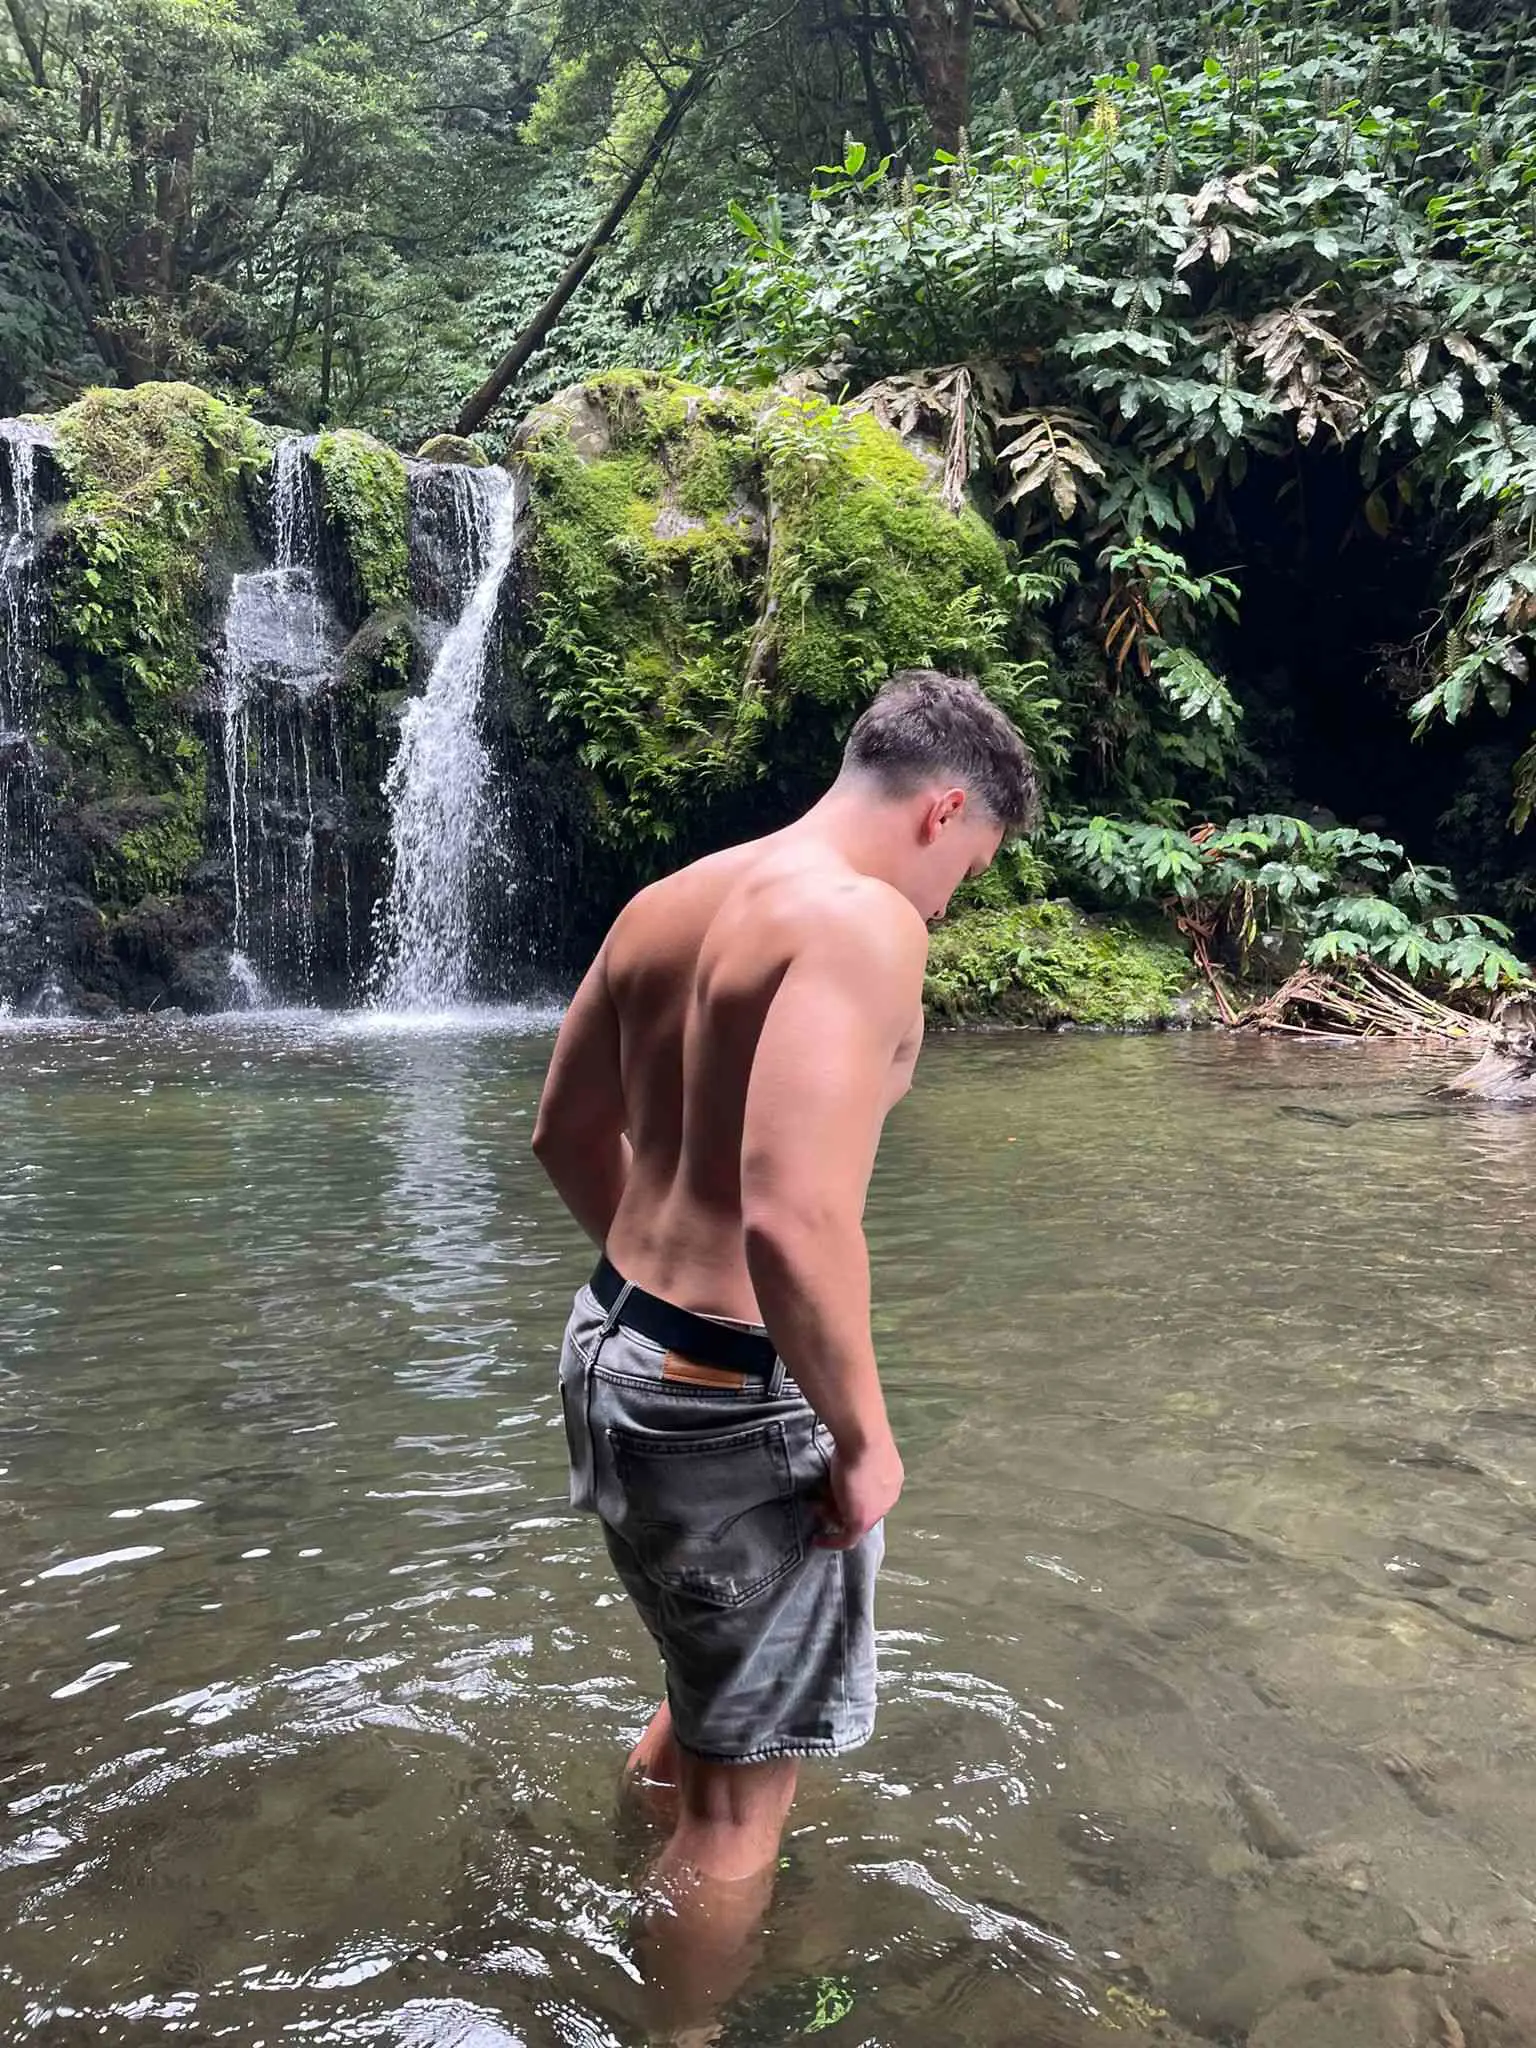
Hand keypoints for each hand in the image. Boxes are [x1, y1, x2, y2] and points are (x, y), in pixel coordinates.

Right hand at [816, 1432, 902, 1548]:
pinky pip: (847, 1539)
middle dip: (842, 1506)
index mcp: (892, 1479)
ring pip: (854, 1521)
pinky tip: (818, 1540)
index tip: (835, 1491)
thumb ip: (856, 1461)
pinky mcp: (862, 1522)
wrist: (864, 1439)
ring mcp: (877, 1511)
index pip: (871, 1494)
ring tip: (816, 1509)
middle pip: (863, 1508)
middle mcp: (888, 1497)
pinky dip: (832, 1542)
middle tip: (822, 1500)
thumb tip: (843, 1466)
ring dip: (833, 1517)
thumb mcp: (860, 1450)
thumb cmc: (860, 1436)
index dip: (852, 1494)